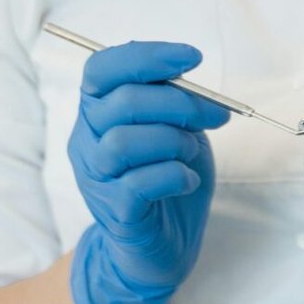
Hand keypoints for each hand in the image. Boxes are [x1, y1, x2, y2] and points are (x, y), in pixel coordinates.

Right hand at [66, 41, 229, 303]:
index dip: (146, 56)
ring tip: (191, 154)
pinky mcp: (116, 212)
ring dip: (172, 141)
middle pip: (120, 103)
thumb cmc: (166, 181)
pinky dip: (174, 176)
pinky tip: (187, 181)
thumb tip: (190, 72)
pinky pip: (138, 185)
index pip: (101, 69)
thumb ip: (173, 100)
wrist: (160, 247)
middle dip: (180, 102)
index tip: (192, 58)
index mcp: (97, 113)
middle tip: (216, 115)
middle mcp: (87, 142)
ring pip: (123, 143)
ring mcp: (97, 179)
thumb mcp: (174, 130)